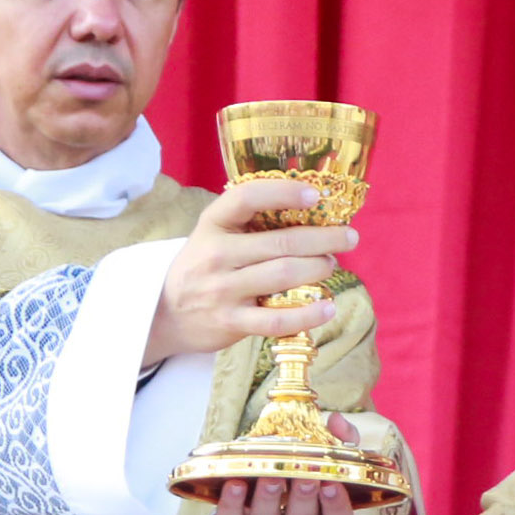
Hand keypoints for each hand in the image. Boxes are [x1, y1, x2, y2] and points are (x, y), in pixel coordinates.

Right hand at [148, 179, 359, 364]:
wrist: (165, 313)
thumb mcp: (213, 235)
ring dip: (318, 269)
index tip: (316, 194)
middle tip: (348, 238)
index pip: (247, 198)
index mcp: (212, 224)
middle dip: (323, 239)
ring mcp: (223, 290)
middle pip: (280, 243)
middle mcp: (216, 254)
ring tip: (332, 265)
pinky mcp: (231, 322)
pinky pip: (277, 320)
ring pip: (284, 275)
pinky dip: (307, 315)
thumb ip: (248, 224)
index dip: (284, 192)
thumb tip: (311, 211)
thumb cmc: (202, 266)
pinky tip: (327, 307)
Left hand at [200, 417, 367, 514]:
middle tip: (305, 476)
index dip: (337, 503)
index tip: (333, 482)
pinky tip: (234, 484)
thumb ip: (334, 445)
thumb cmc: (285, 496)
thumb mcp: (311, 474)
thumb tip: (336, 421)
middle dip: (303, 497)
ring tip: (269, 476)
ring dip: (268, 498)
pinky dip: (232, 504)